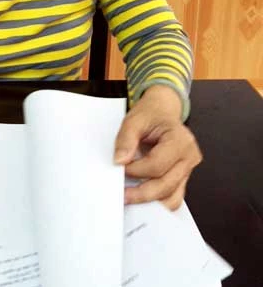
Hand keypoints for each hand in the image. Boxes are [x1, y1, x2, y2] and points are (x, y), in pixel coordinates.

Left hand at [114, 85, 201, 209]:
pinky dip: (157, 200)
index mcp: (180, 140)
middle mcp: (189, 156)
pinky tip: (142, 196)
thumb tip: (120, 161)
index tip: (121, 167)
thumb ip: (126, 139)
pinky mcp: (183, 177)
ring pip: (172, 197)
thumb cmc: (152, 114)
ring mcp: (188, 169)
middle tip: (123, 195)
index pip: (157, 164)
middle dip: (141, 193)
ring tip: (131, 196)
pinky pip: (173, 196)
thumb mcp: (135, 119)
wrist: (163, 111)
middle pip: (166, 185)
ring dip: (150, 200)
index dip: (136, 170)